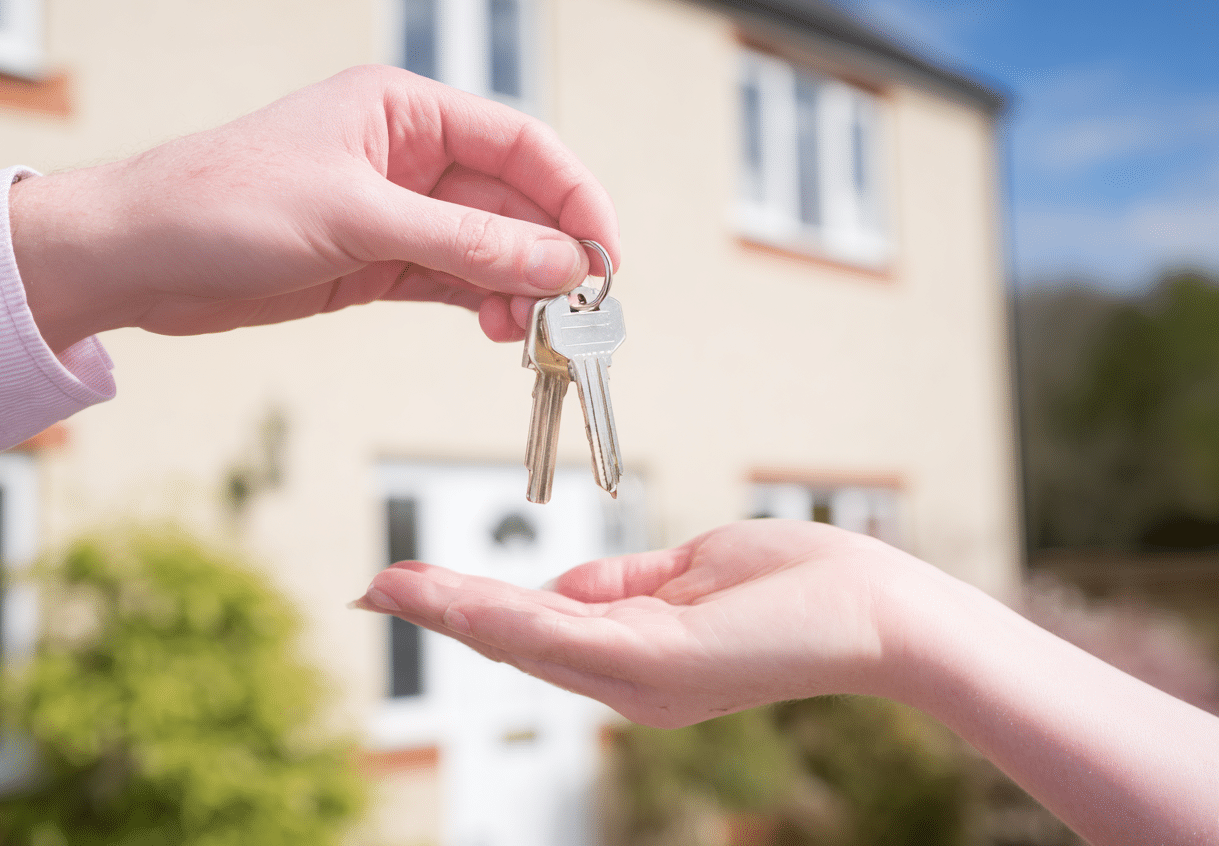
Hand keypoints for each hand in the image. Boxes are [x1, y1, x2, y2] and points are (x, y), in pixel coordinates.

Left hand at [10, 65, 618, 352]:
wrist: (138, 258)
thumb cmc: (220, 203)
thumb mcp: (356, 218)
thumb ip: (464, 243)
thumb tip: (557, 261)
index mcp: (403, 111)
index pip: (520, 145)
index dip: (573, 197)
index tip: (604, 252)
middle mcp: (407, 157)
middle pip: (512, 203)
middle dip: (548, 254)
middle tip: (576, 308)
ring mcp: (394, 213)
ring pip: (488, 248)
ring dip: (518, 288)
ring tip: (531, 329)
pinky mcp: (376, 262)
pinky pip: (453, 281)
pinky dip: (482, 304)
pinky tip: (498, 328)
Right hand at [356, 520, 902, 727]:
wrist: (880, 611)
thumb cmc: (801, 586)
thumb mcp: (690, 573)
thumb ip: (622, 583)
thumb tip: (562, 585)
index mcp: (637, 657)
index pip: (537, 630)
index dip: (470, 609)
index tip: (412, 587)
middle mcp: (630, 681)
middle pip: (518, 640)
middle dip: (444, 612)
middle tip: (374, 590)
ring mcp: (642, 678)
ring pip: (526, 639)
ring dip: (453, 611)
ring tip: (390, 587)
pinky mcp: (660, 662)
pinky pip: (563, 632)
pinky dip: (498, 613)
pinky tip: (453, 597)